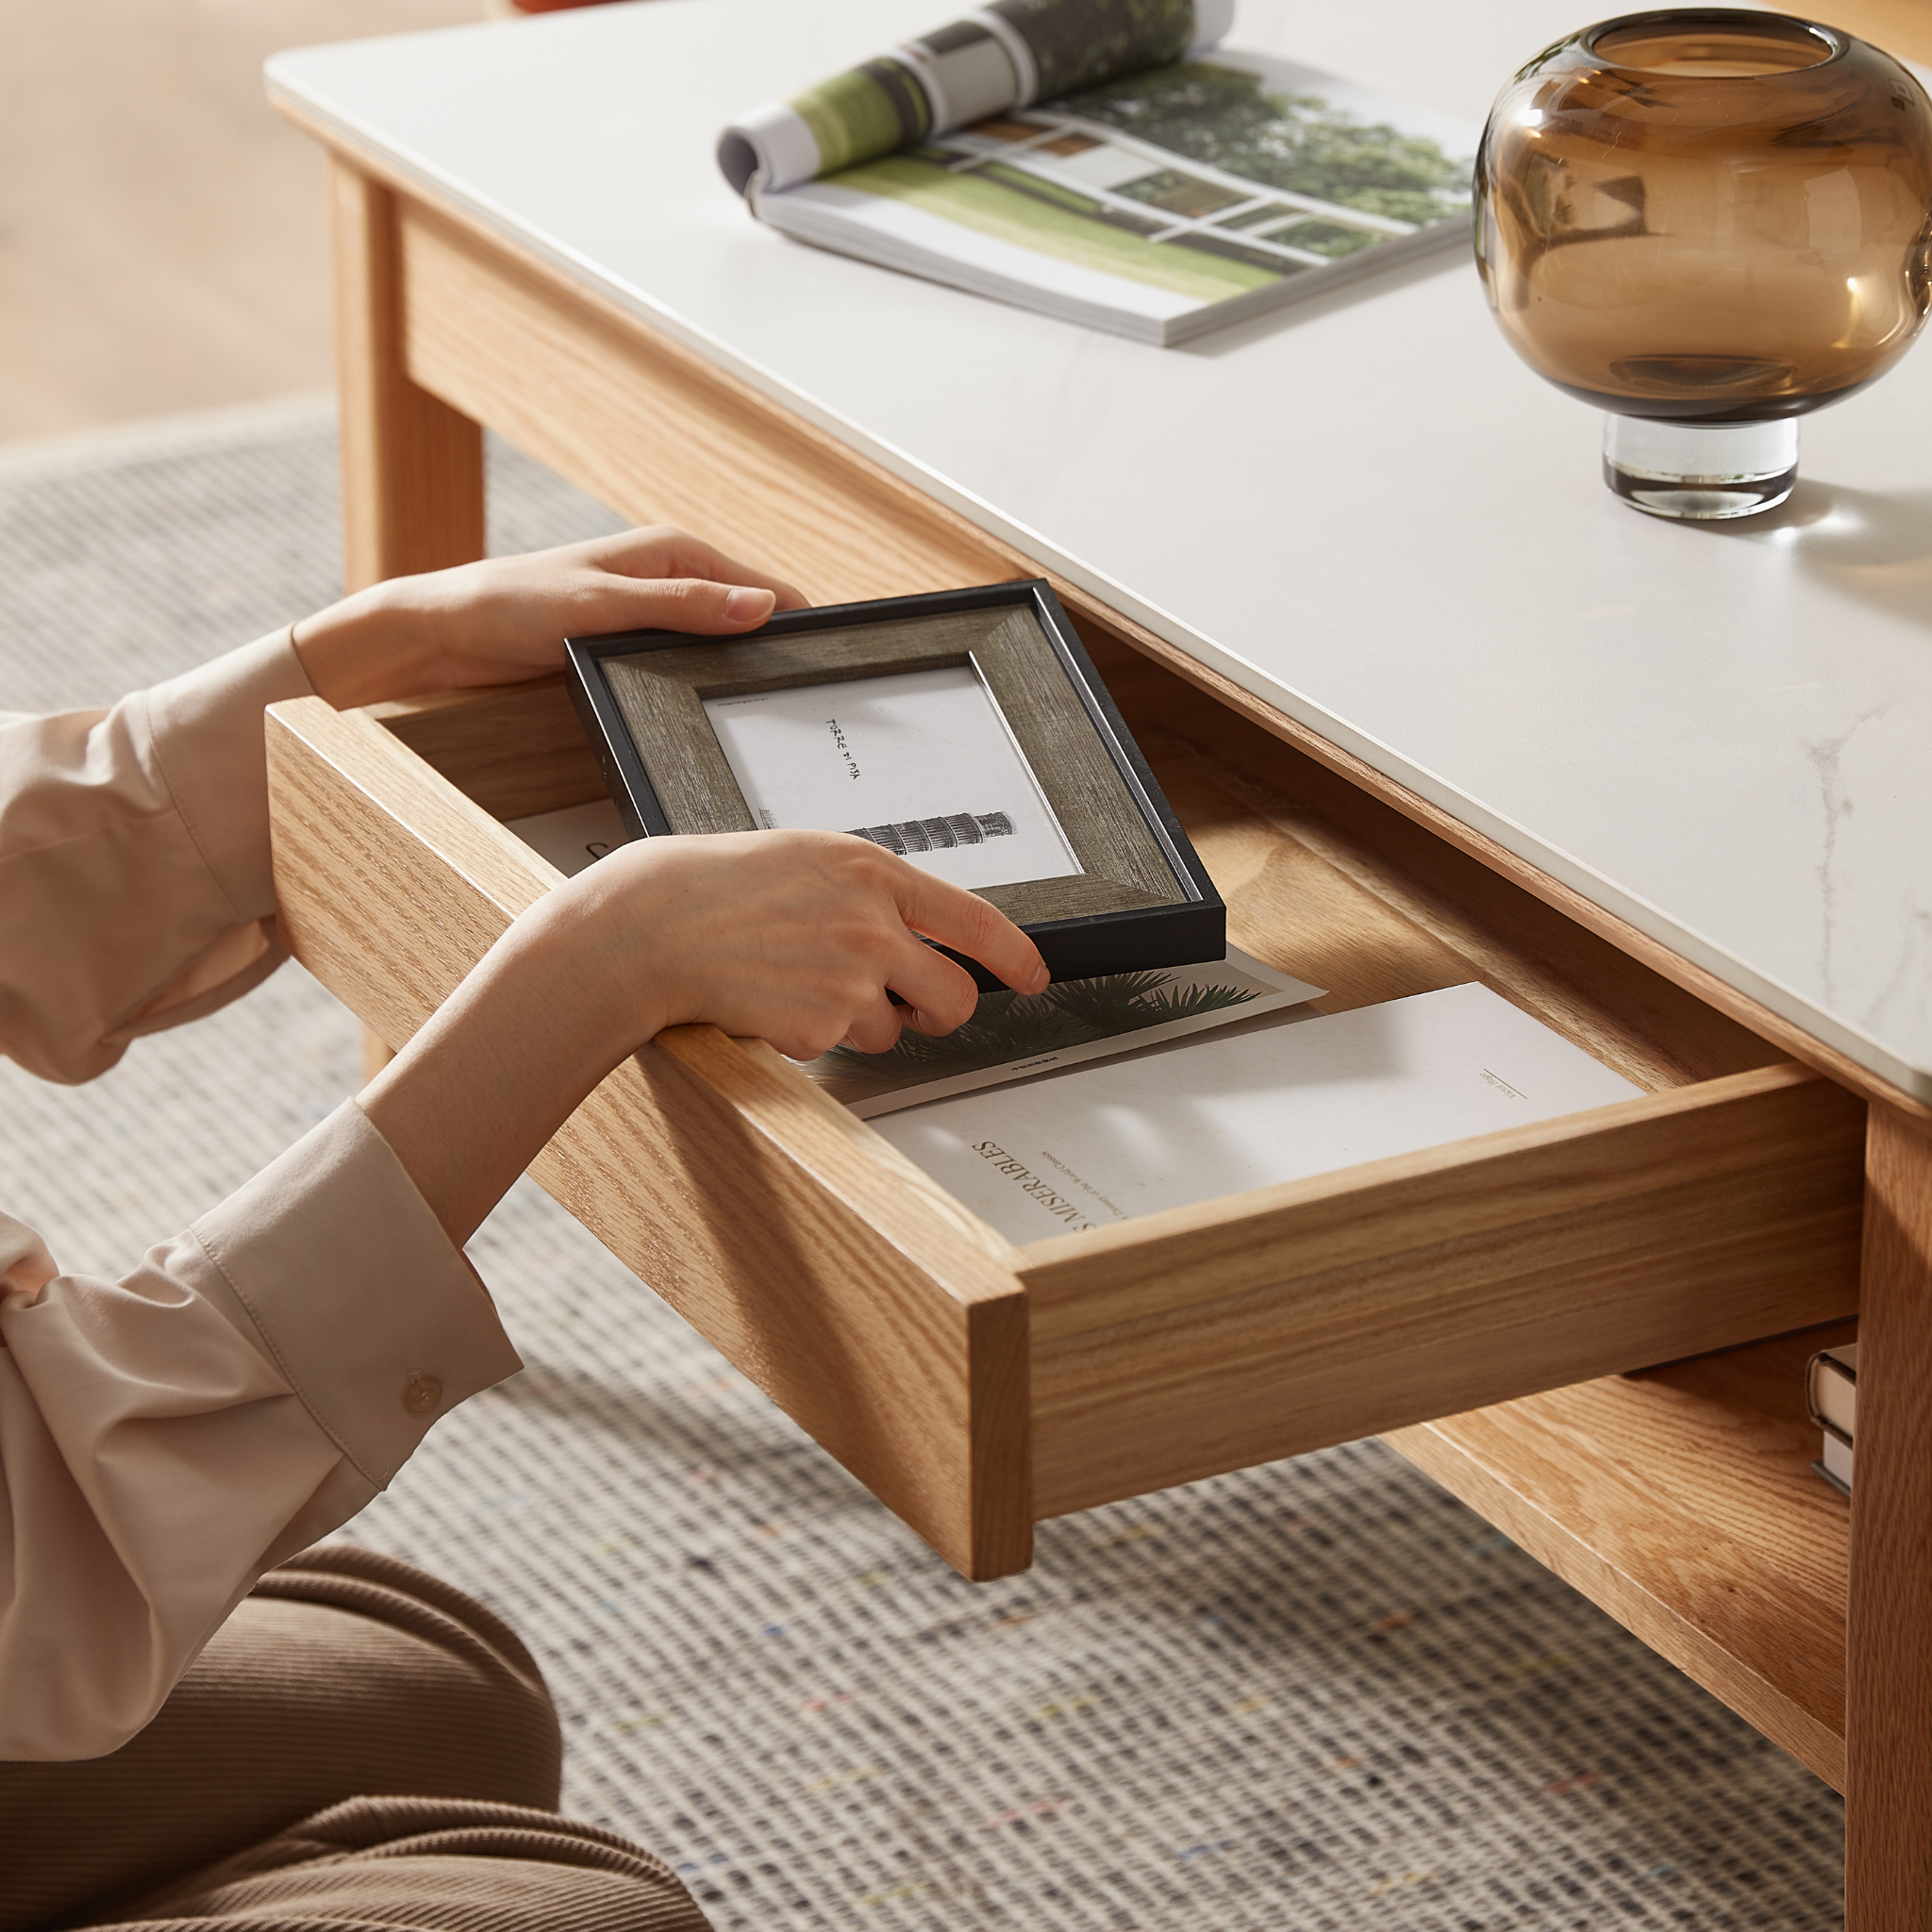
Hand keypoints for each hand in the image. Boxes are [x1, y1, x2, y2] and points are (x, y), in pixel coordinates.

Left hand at [292, 527, 806, 707]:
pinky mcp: (632, 647)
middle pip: (748, 619)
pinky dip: (704, 685)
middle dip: (774, 654)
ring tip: (766, 718)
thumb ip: (681, 606)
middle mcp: (670, 578)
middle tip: (802, 708)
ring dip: (738, 675)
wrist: (443, 633)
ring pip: (719, 647)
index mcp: (674, 551)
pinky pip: (687, 665)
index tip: (829, 665)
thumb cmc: (509, 606)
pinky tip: (712, 714)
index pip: (764, 588)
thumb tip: (760, 607)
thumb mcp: (602, 606)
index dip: (798, 623)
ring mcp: (653, 615)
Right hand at [358, 833, 1046, 1243]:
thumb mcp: (809, 862)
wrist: (649, 924)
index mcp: (872, 871)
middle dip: (940, 1014)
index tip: (1033, 978)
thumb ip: (871, 891)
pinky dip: (814, 1036)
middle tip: (912, 1009)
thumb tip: (924, 930)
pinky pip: (843, 1048)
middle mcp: (872, 921)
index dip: (1016, 957)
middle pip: (955, 995)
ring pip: (896, 1028)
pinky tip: (773, 1000)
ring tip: (803, 986)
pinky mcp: (821, 1023)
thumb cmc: (719, 888)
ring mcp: (849, 975)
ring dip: (863, 1022)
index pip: (974, 920)